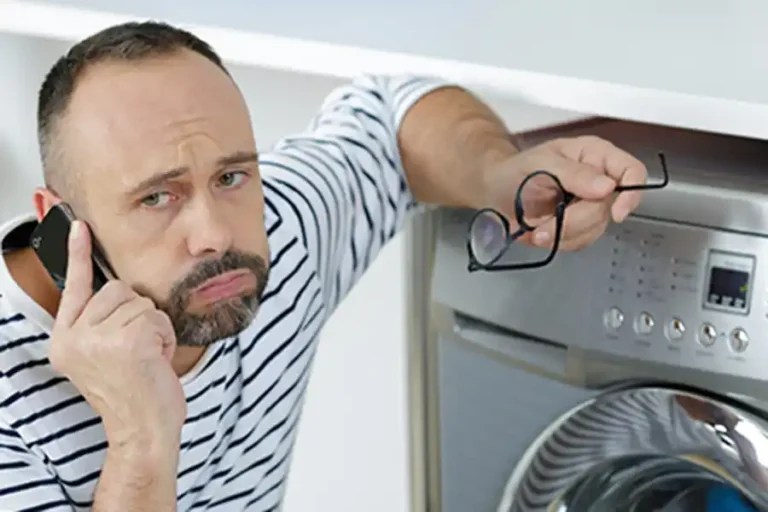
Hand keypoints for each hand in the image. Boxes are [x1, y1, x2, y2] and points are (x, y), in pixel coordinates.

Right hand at [48, 220, 186, 447]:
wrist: (143, 431)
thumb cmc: (133, 394)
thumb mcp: (105, 357)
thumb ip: (102, 323)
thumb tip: (118, 288)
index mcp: (66, 341)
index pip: (74, 288)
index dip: (78, 254)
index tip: (79, 226)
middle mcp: (75, 339)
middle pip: (118, 290)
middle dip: (138, 314)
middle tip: (137, 349)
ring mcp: (99, 340)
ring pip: (141, 303)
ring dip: (154, 327)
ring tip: (146, 357)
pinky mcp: (128, 341)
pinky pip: (158, 317)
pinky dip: (166, 336)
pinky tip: (157, 361)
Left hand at [484, 135, 647, 250]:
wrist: (495, 191)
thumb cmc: (515, 169)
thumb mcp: (539, 163)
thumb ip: (573, 173)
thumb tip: (606, 186)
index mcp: (595, 155)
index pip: (632, 171)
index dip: (630, 193)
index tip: (615, 213)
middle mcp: (598, 180)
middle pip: (609, 208)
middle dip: (575, 221)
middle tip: (546, 226)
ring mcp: (589, 205)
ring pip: (596, 229)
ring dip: (564, 234)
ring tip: (537, 229)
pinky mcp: (579, 226)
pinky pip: (581, 241)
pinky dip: (560, 241)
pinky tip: (541, 233)